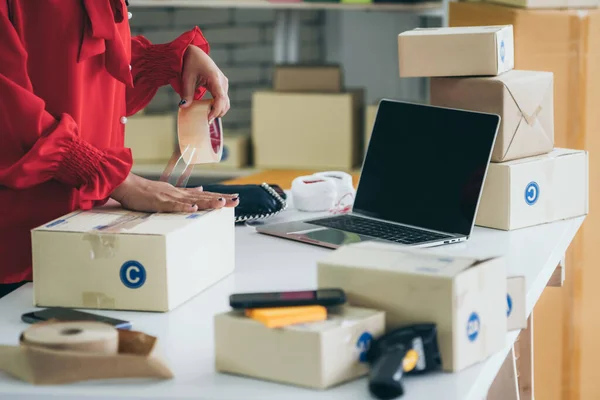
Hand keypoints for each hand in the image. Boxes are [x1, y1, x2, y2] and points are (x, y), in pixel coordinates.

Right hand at [110, 174, 238, 212]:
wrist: (127, 185)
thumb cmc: (145, 191)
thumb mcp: (168, 191)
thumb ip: (184, 193)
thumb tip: (200, 191)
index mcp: (181, 193)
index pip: (204, 194)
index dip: (219, 196)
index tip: (234, 198)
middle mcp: (179, 194)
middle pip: (203, 196)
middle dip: (220, 199)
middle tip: (236, 201)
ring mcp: (170, 197)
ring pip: (192, 200)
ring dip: (207, 202)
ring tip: (221, 203)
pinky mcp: (159, 202)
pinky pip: (173, 206)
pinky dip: (183, 207)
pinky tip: (194, 209)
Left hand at [179, 45, 229, 121]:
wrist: (194, 53)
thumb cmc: (190, 62)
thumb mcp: (186, 78)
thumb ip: (186, 93)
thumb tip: (183, 107)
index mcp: (215, 78)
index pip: (221, 99)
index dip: (216, 111)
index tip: (208, 119)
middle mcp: (222, 82)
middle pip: (225, 103)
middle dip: (217, 113)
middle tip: (205, 121)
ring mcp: (223, 83)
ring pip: (225, 102)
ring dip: (217, 111)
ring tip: (206, 117)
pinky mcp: (221, 85)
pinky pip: (222, 99)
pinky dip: (217, 106)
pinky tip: (208, 110)